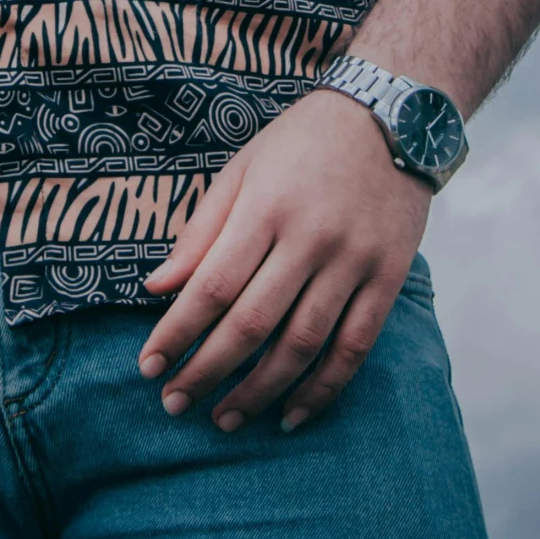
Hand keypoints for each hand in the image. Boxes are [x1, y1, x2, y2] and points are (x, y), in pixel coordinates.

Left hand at [138, 88, 430, 430]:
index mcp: (266, 206)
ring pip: (302, 345)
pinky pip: (354, 348)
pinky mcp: (388, 280)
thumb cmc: (302, 143)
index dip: (177, 332)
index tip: (148, 367)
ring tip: (224, 419)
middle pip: (253, 323)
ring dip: (259, 391)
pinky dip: (323, 389)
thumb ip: (201, 231)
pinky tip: (292, 415)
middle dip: (207, 371)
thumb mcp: (242, 169)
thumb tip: (156, 287)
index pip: (213, 285)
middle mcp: (310, 238)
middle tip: (174, 405)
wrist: (391, 119)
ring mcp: (353, 262)